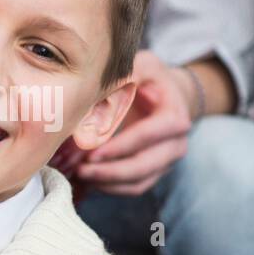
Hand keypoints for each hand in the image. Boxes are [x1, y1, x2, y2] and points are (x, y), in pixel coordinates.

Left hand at [74, 50, 193, 195]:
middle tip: (79, 170)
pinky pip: (133, 187)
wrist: (169, 95)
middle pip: (143, 166)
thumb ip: (126, 75)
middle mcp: (175, 144)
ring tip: (78, 175)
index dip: (119, 146)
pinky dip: (110, 187)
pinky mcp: (154, 172)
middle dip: (109, 172)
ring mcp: (166, 162)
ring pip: (138, 183)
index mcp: (174, 118)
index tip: (91, 153)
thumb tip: (96, 92)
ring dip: (107, 183)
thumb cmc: (152, 78)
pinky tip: (87, 181)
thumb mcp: (143, 66)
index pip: (146, 136)